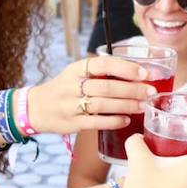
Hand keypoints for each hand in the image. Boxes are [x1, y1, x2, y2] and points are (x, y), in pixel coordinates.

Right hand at [26, 54, 156, 134]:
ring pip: (103, 104)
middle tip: (150, 92)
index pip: (103, 64)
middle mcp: (72, 85)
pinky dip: (113, 121)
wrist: (36, 108)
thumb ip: (99, 74)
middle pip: (107, 86)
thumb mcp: (76, 74)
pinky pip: (96, 122)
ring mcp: (71, 105)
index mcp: (76, 69)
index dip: (126, 68)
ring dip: (126, 105)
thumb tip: (136, 73)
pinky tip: (126, 121)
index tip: (144, 73)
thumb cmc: (64, 89)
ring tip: (142, 106)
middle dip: (132, 89)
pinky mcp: (72, 123)